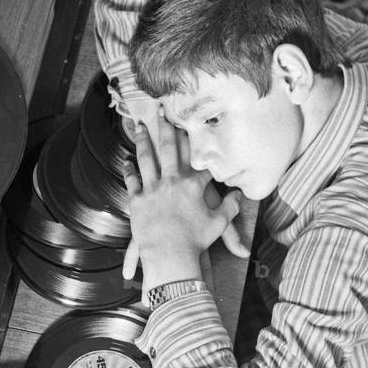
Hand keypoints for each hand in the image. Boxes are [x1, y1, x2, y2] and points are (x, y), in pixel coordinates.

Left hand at [122, 109, 247, 289]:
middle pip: (169, 149)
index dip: (202, 147)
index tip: (201, 131)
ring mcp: (152, 190)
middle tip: (161, 111)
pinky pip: (132, 181)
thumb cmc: (195, 241)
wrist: (169, 256)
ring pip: (146, 159)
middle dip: (166, 128)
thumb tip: (240, 194)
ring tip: (137, 125)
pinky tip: (126, 161)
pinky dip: (129, 170)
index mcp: (192, 185)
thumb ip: (230, 207)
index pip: (201, 162)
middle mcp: (171, 181)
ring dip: (142, 140)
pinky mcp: (136, 201)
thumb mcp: (219, 224)